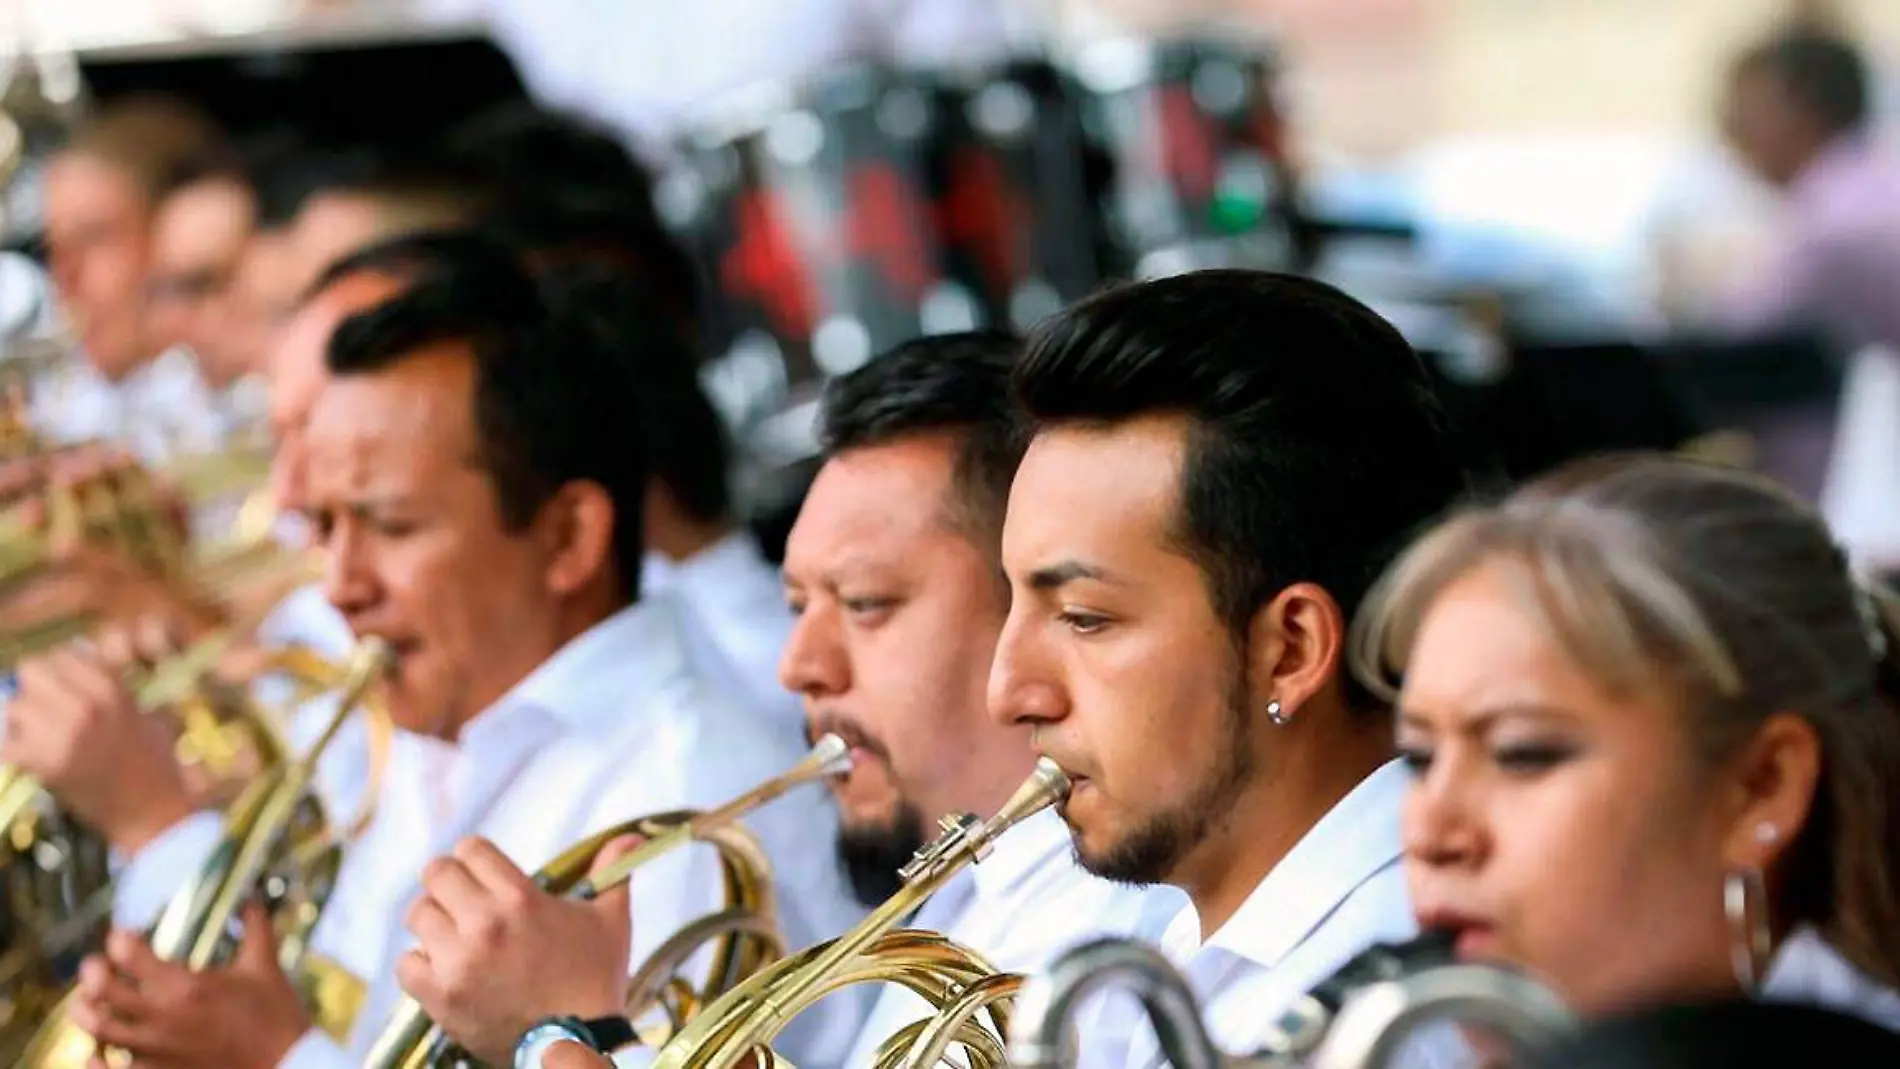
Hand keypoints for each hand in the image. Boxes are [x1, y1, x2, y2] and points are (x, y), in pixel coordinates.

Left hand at [3, 641, 194, 853]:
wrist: (152, 811)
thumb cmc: (156, 764)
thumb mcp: (149, 715)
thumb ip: (118, 688)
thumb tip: (83, 665)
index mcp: (112, 689)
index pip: (62, 654)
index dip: (57, 668)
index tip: (59, 684)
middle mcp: (86, 706)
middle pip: (31, 669)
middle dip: (32, 685)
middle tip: (41, 704)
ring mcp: (63, 735)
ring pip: (14, 705)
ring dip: (20, 718)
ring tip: (35, 733)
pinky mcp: (46, 766)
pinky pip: (5, 744)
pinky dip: (11, 748)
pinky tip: (26, 754)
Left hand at [69, 901, 308, 1068]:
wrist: (284, 1066)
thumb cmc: (275, 1017)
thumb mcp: (265, 966)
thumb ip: (255, 926)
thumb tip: (250, 896)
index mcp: (185, 987)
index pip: (129, 954)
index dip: (120, 938)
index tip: (125, 934)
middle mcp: (162, 1018)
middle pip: (101, 991)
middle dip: (93, 971)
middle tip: (97, 963)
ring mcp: (155, 1050)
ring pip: (98, 1029)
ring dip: (85, 1010)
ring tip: (87, 999)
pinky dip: (95, 1058)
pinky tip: (96, 1049)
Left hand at [398, 836, 638, 1065]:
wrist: (575, 1042)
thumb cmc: (595, 978)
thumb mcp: (610, 920)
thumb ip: (613, 871)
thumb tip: (633, 837)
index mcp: (520, 898)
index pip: (470, 849)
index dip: (476, 859)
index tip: (483, 875)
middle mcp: (484, 924)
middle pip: (435, 874)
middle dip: (450, 883)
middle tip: (464, 901)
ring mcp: (458, 962)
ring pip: (418, 915)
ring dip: (435, 922)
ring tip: (455, 936)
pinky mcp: (440, 996)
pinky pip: (406, 963)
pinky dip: (421, 963)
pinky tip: (445, 968)